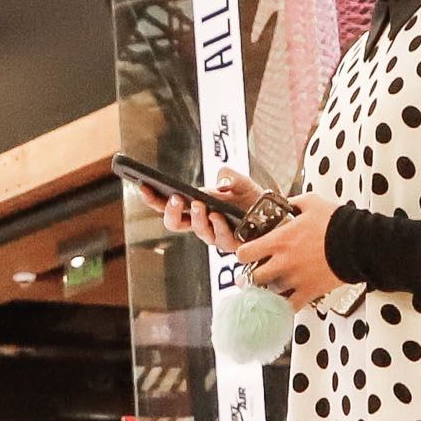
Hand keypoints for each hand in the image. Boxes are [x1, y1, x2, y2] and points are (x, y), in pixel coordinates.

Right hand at [140, 164, 286, 255]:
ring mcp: (216, 235)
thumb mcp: (242, 181)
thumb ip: (230, 175)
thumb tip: (219, 181)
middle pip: (175, 224)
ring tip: (198, 204)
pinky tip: (218, 215)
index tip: (142, 186)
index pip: (168, 206)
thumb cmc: (254, 199)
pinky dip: (218, 226)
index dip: (152, 198)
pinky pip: (221, 239)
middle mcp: (202, 224)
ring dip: (196, 218)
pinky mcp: (232, 244)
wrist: (278, 216)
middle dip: (170, 212)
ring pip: (198, 231)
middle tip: (174, 199)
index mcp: (196, 208)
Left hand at [231, 191, 343, 306]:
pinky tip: (286, 301)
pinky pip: (291, 306)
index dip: (243, 254)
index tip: (247, 254)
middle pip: (254, 277)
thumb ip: (294, 202)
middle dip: (253, 275)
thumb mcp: (311, 202)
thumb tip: (287, 203)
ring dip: (270, 289)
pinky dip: (286, 306)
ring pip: (270, 293)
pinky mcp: (310, 291)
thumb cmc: (337, 222)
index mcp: (280, 240)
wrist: (359, 243)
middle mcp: (283, 262)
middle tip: (258, 272)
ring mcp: (296, 279)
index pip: (244, 253)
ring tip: (274, 285)